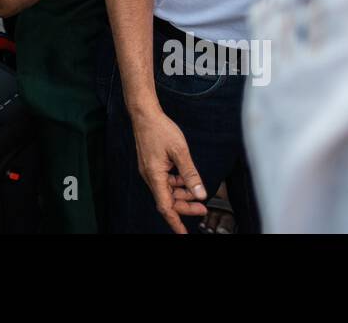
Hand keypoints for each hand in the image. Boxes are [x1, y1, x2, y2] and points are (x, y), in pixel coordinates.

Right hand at [132, 110, 206, 232]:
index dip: (175, 222)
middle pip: (168, 200)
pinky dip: (177, 184)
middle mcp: (150, 176)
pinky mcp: (152, 165)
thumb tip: (200, 193)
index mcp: (155, 175)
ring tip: (198, 193)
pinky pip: (165, 181)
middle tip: (203, 208)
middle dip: (185, 206)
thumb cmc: (160, 129)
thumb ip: (191, 174)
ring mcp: (150, 171)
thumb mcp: (180, 151)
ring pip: (168, 191)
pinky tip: (187, 180)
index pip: (165, 206)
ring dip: (182, 194)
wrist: (144, 114)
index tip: (183, 234)